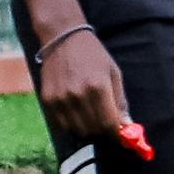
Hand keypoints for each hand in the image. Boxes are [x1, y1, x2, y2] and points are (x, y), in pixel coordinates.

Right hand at [37, 25, 130, 139]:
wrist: (63, 38)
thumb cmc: (93, 55)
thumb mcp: (113, 73)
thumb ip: (119, 101)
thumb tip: (126, 124)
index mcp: (98, 87)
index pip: (108, 123)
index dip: (116, 133)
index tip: (121, 135)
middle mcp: (77, 95)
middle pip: (93, 129)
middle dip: (103, 130)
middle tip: (106, 123)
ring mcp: (60, 99)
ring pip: (77, 130)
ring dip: (88, 128)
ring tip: (91, 114)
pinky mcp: (47, 100)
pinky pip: (62, 124)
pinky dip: (72, 123)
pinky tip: (77, 111)